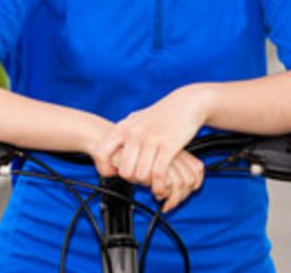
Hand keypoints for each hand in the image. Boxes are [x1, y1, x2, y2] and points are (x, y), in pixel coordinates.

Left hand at [92, 85, 211, 209]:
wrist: (188, 103)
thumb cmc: (163, 113)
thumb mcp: (138, 119)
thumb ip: (124, 133)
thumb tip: (111, 149)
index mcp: (124, 127)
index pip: (101, 152)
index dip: (104, 167)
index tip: (113, 172)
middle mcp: (134, 133)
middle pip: (124, 170)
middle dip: (133, 180)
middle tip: (140, 179)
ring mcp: (151, 139)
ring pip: (140, 175)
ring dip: (148, 184)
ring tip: (153, 182)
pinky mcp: (168, 146)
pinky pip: (158, 174)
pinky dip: (159, 186)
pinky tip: (161, 187)